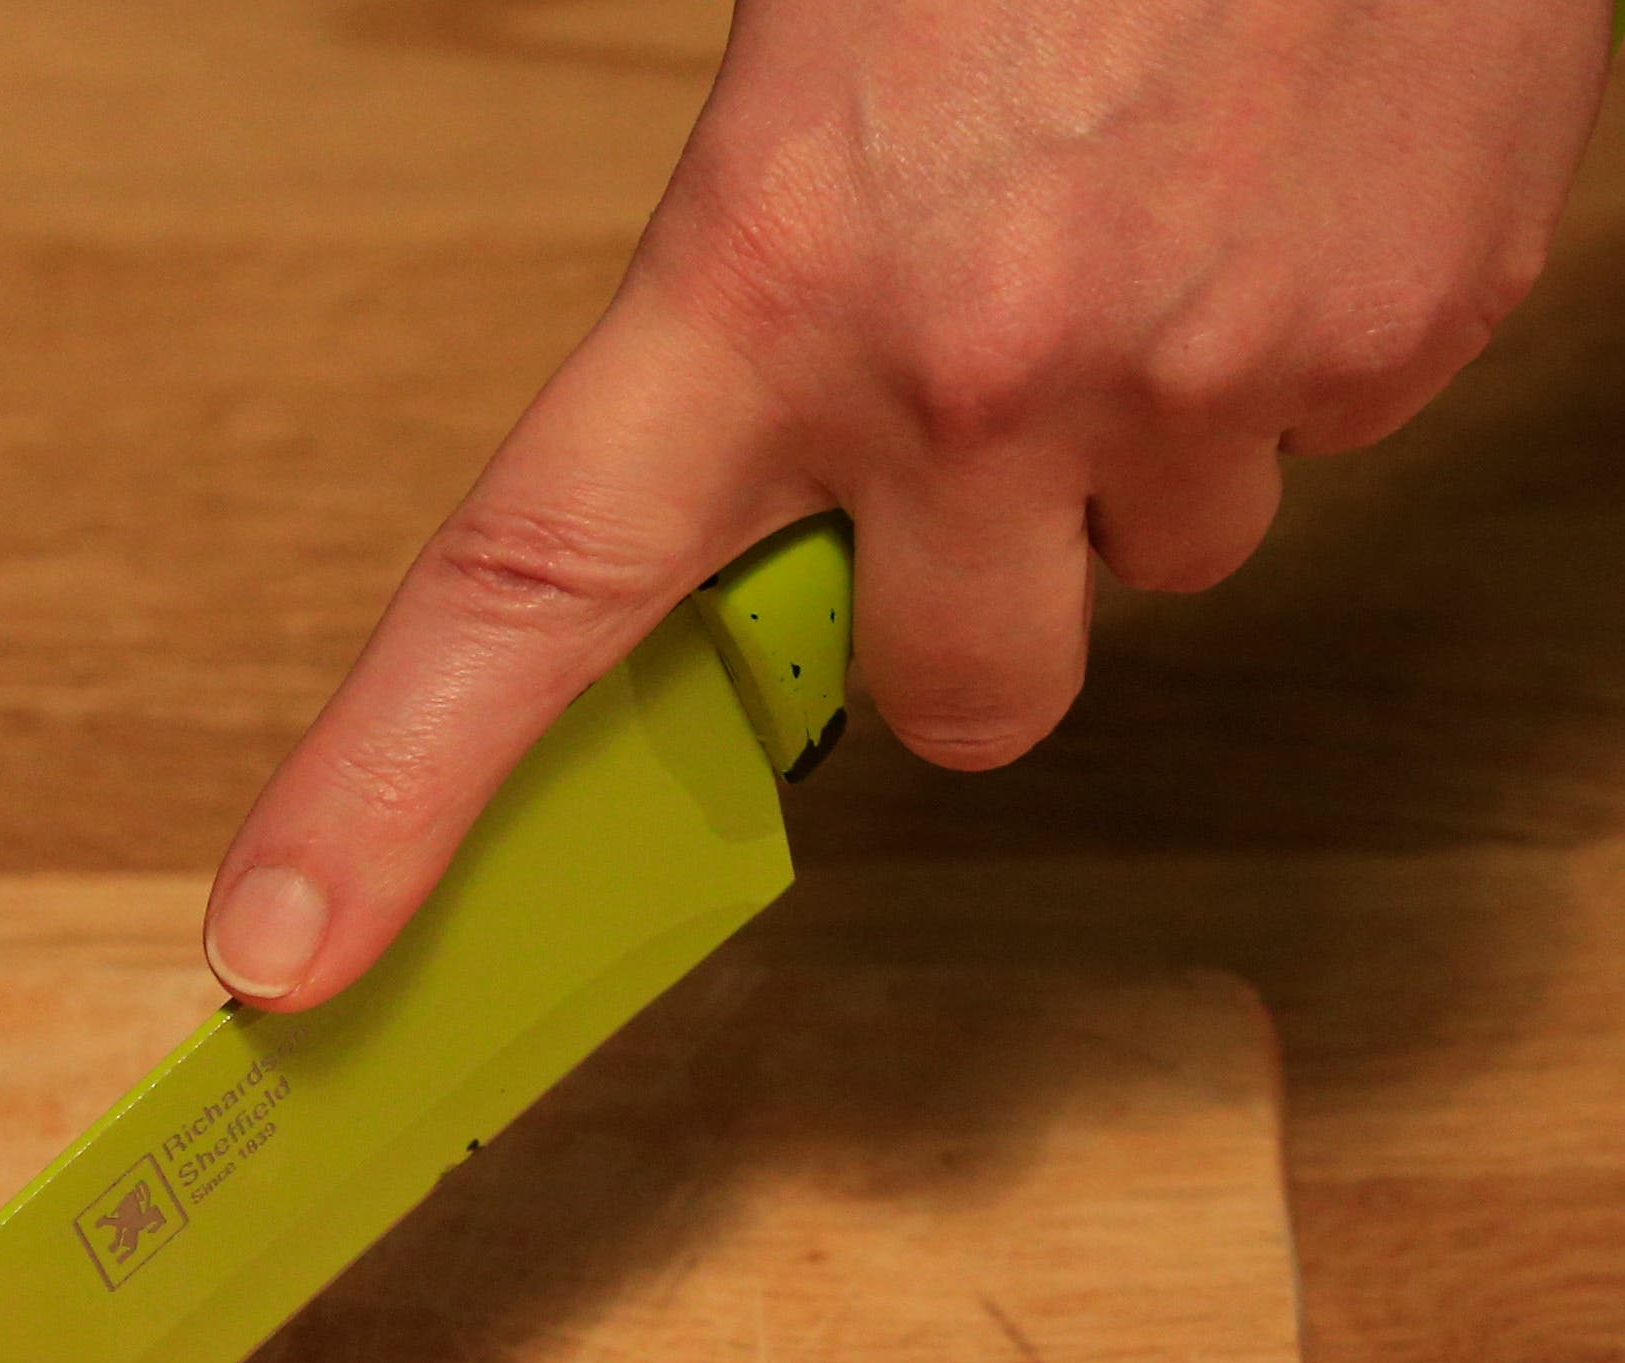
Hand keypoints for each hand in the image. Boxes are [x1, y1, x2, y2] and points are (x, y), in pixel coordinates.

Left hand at [200, 0, 1609, 1011]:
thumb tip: (754, 475)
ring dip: (1142, 448)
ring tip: (1155, 227)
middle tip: (985, 432)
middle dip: (971, 609)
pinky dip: (1293, 340)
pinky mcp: (1405, 341)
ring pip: (1163, 557)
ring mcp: (1208, 375)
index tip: (288, 945)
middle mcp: (975, 373)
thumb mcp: (823, 79)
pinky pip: (1322, 437)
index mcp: (763, 283)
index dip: (389, 795)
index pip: (521, 594)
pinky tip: (1272, 185)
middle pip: (963, 697)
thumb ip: (765, 300)